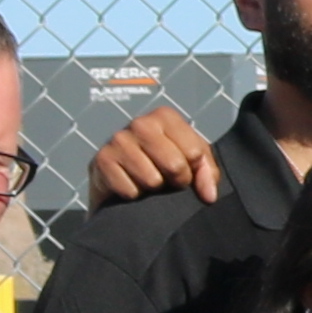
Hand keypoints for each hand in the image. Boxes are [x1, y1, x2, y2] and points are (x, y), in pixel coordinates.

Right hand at [86, 102, 210, 205]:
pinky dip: (133, 194)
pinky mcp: (102, 159)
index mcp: (165, 117)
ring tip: (147, 179)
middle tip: (167, 179)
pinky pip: (130, 190)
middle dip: (176, 181)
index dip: (194, 171)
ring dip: (153, 188)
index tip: (185, 170)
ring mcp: (119, 139)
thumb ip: (206, 172)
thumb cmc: (160, 165)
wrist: (119, 178)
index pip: (195, 153)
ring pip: (152, 180)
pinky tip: (130, 183)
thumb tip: (209, 195)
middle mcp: (141, 123)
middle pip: (175, 165)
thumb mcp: (189, 162)